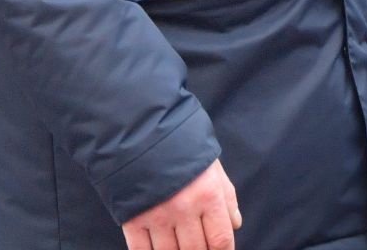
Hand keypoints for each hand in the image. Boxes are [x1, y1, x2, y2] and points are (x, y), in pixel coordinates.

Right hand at [121, 158, 239, 249]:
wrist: (140, 129)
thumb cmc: (182, 147)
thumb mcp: (212, 166)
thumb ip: (227, 197)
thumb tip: (235, 225)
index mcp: (208, 194)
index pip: (220, 240)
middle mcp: (184, 207)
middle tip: (198, 246)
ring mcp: (156, 215)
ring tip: (178, 245)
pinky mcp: (132, 218)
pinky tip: (156, 248)